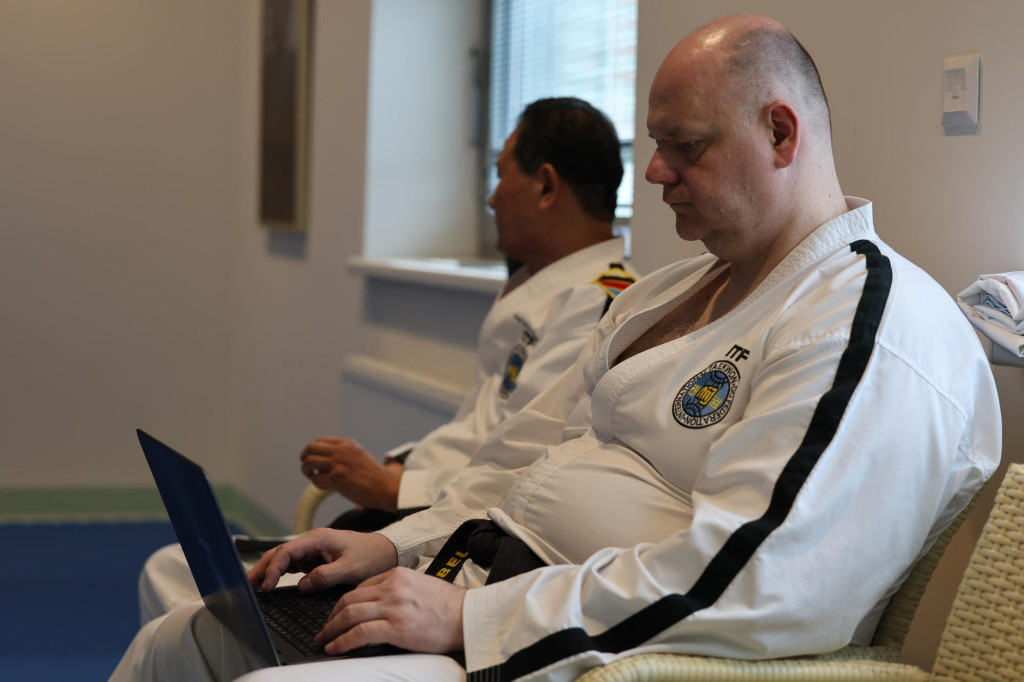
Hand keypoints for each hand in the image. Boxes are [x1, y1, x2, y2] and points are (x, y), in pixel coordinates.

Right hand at [247, 528, 397, 592]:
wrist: (386, 551)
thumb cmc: (372, 555)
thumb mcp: (351, 568)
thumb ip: (326, 575)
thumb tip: (302, 585)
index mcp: (318, 538)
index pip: (286, 552)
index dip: (272, 569)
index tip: (266, 586)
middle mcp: (312, 542)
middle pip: (279, 554)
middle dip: (261, 569)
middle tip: (247, 587)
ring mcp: (312, 550)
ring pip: (282, 559)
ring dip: (267, 572)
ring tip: (253, 588)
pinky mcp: (315, 559)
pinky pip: (292, 565)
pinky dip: (278, 574)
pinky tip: (270, 584)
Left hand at [299, 437, 403, 511]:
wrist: (385, 487)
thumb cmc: (372, 475)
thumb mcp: (358, 455)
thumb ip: (343, 453)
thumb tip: (322, 458)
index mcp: (347, 443)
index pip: (319, 441)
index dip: (312, 450)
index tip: (314, 460)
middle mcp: (342, 450)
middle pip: (310, 448)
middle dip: (304, 457)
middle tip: (307, 467)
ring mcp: (339, 464)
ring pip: (309, 462)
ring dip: (307, 470)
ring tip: (313, 477)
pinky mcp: (337, 478)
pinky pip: (316, 479)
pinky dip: (317, 483)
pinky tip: (326, 487)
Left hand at [314, 567, 465, 654]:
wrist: (468, 616)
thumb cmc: (448, 606)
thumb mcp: (419, 586)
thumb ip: (397, 590)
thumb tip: (376, 605)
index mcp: (396, 575)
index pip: (360, 587)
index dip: (344, 603)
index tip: (337, 614)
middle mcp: (392, 587)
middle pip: (349, 599)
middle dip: (332, 616)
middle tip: (325, 629)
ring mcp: (392, 606)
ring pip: (349, 614)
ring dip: (331, 630)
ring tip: (324, 640)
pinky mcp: (395, 627)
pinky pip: (359, 633)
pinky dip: (342, 642)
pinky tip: (335, 648)